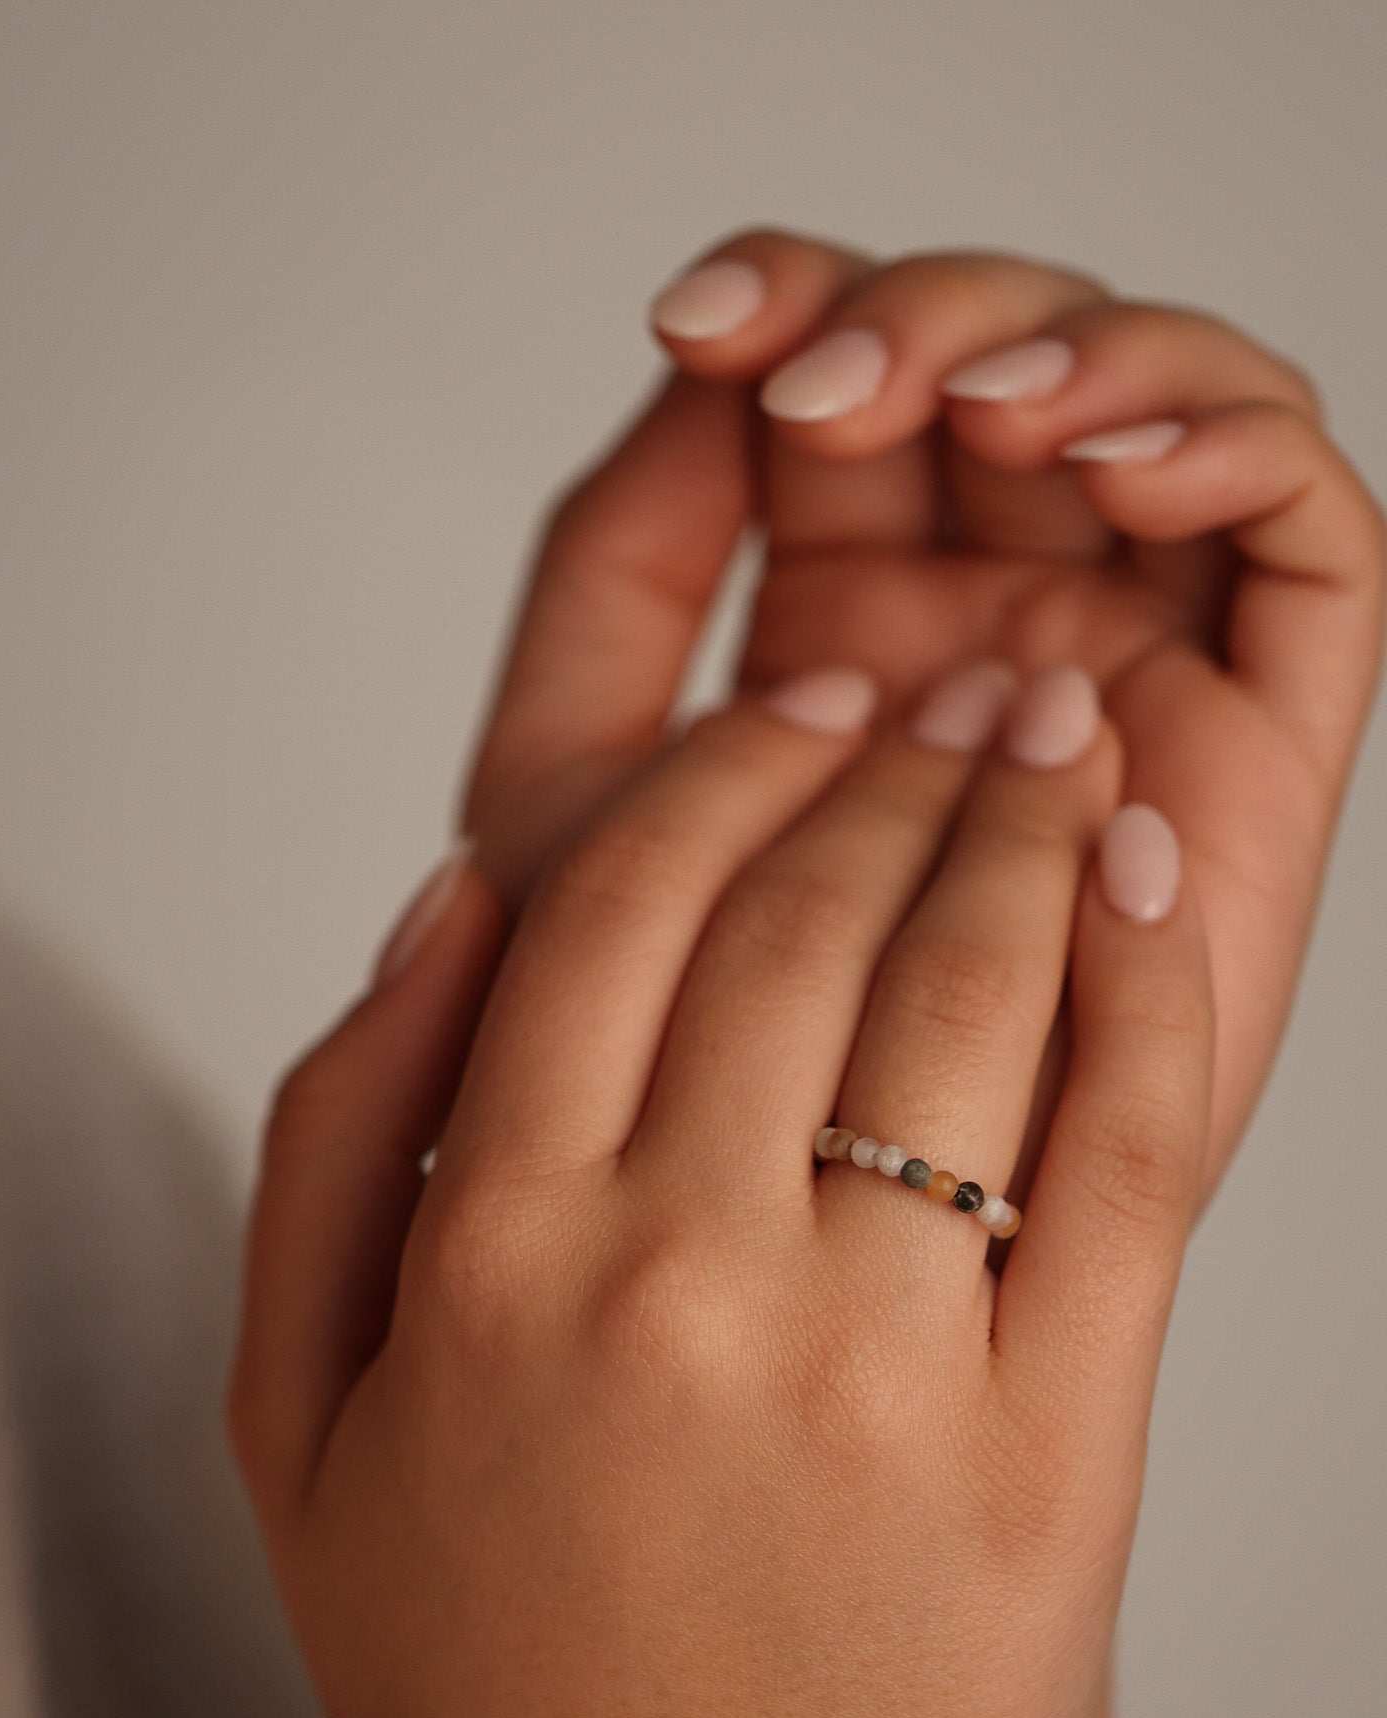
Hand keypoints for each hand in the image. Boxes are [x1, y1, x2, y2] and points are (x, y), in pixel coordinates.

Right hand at [234, 675, 1213, 1717]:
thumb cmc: (458, 1659)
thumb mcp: (286, 1403)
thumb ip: (329, 1126)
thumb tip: (451, 894)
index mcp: (487, 1244)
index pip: (618, 904)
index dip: (727, 763)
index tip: (793, 699)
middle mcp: (678, 1273)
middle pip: (806, 917)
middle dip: (890, 754)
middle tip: (950, 679)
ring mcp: (880, 1366)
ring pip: (968, 997)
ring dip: (1019, 825)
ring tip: (1054, 733)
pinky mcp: (1051, 1459)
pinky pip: (1123, 1159)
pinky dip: (1143, 985)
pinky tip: (1144, 882)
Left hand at [466, 230, 1383, 1199]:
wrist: (772, 1258)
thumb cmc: (648, 1041)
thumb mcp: (570, 784)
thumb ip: (609, 577)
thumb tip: (690, 369)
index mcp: (832, 606)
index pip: (844, 374)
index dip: (789, 299)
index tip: (699, 324)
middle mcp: (988, 621)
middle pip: (1003, 359)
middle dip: (921, 322)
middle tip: (827, 387)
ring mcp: (1124, 666)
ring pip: (1159, 409)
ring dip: (1079, 356)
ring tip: (985, 415)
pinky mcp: (1253, 743)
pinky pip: (1306, 542)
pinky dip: (1232, 450)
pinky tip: (1116, 468)